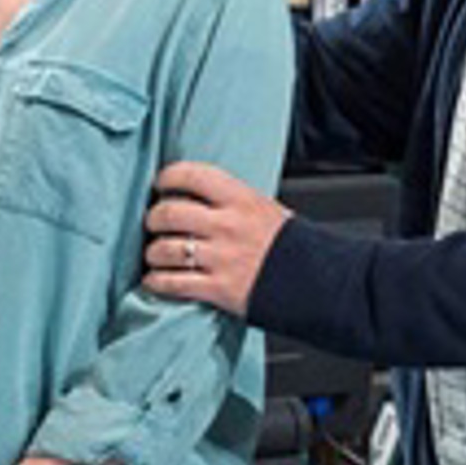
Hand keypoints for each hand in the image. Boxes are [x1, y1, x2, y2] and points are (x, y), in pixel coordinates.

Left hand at [142, 162, 290, 317]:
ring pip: (164, 249)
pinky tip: (157, 280)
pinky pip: (171, 283)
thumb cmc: (286, 243)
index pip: (192, 175)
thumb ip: (230, 200)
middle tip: (155, 223)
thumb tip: (193, 194)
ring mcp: (221, 258)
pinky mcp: (217, 288)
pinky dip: (156, 282)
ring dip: (153, 253)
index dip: (168, 177)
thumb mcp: (264, 207)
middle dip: (153, 218)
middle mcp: (228, 226)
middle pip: (169, 213)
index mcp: (242, 200)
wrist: (312, 279)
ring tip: (156, 255)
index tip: (162, 185)